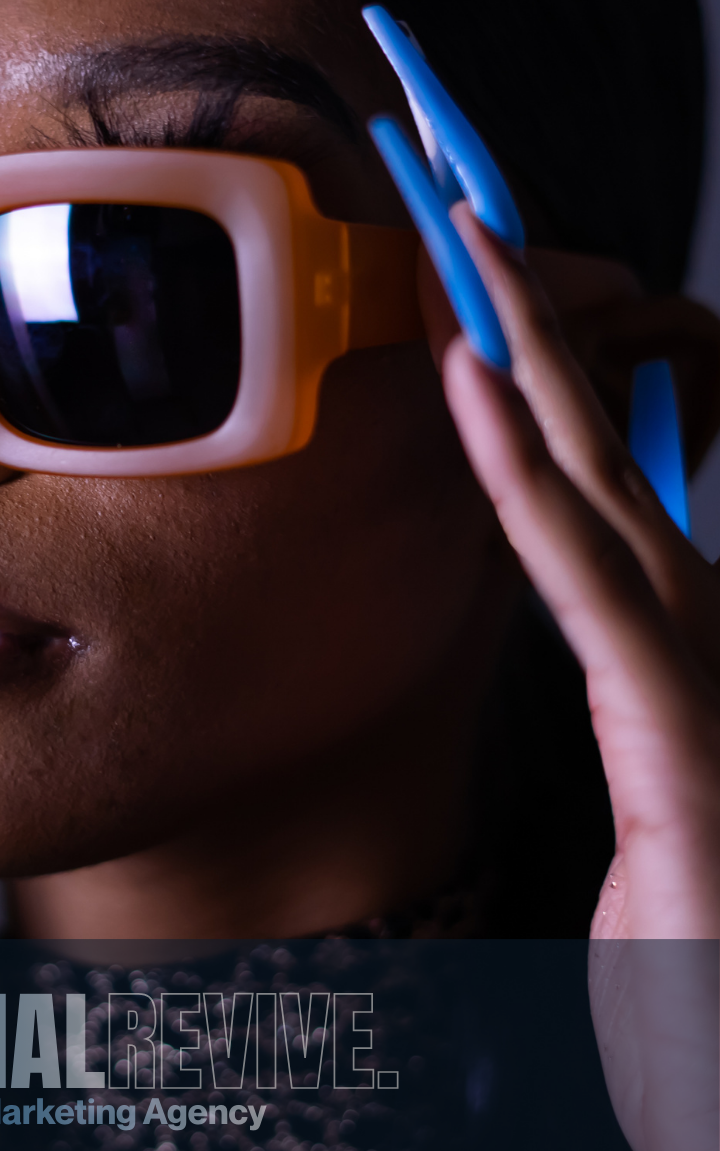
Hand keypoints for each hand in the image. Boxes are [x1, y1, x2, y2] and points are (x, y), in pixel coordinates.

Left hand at [430, 208, 719, 1150]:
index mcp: (675, 626)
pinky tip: (474, 369)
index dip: (532, 355)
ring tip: (459, 231)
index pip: (586, 462)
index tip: (466, 278)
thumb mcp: (658, 791)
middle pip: (586, 427)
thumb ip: (627, 687)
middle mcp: (691, 611)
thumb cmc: (708, 954)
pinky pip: (576, 558)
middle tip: (455, 196)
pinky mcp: (673, 706)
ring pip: (584, 461)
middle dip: (523, 304)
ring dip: (519, 335)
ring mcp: (694, 648)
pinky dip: (520, 456)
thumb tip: (590, 595)